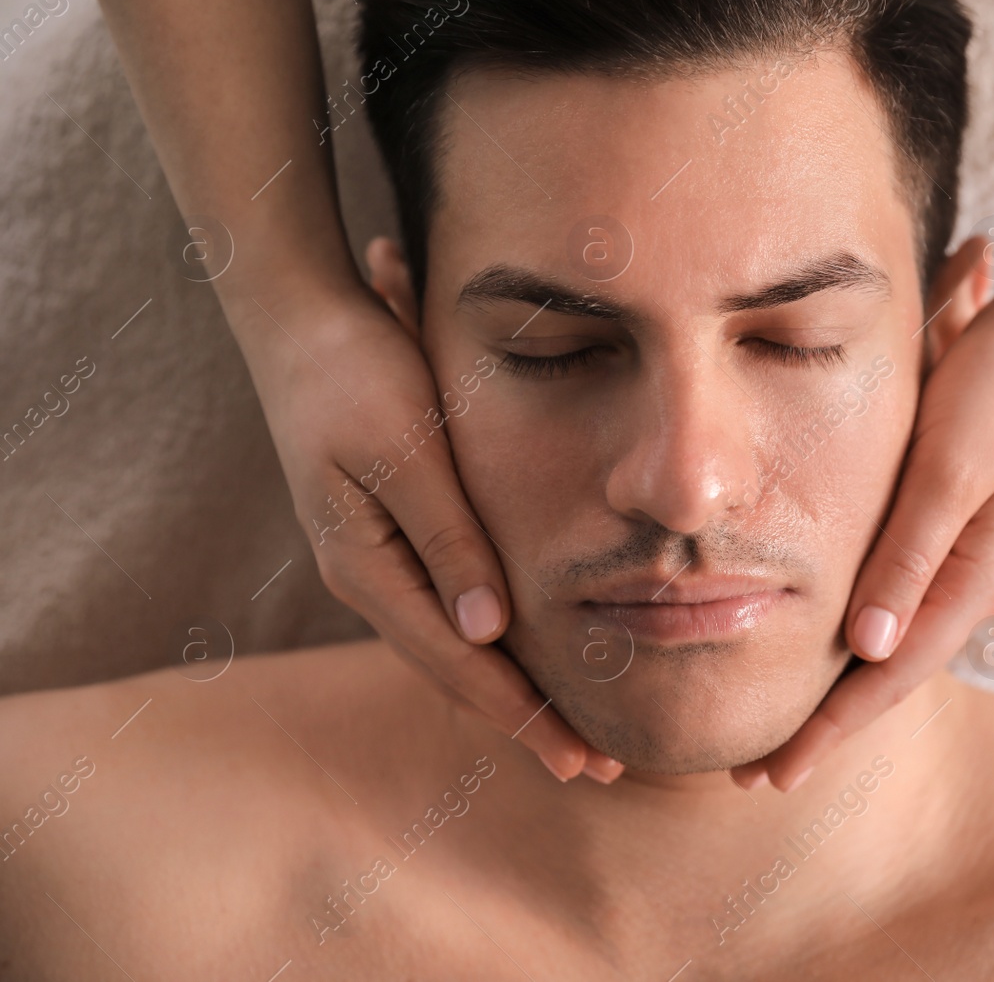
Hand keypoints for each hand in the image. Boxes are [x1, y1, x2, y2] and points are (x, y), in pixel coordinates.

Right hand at [239, 278, 621, 783]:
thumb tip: (488, 631)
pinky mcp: (394, 537)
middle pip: (457, 671)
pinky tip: (529, 661)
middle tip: (595, 767)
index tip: (578, 756)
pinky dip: (495, 646)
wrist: (301, 323)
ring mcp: (378, 562)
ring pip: (455, 648)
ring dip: (514, 689)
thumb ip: (449, 541)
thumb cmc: (357, 376)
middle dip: (526, 720)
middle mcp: (369, 579)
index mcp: (367, 569)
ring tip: (573, 728)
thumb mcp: (409, 454)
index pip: (459, 664)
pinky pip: (450, 611)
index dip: (522, 714)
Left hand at [732, 290, 993, 789]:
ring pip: (894, 643)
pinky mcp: (954, 529)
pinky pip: (899, 603)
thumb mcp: (951, 468)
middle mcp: (975, 582)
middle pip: (891, 673)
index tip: (774, 772)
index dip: (831, 729)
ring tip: (781, 728)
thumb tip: (870, 647)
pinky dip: (857, 640)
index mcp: (978, 578)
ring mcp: (968, 559)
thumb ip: (910, 555)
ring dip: (838, 689)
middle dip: (827, 726)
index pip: (892, 676)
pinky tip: (825, 654)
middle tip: (756, 773)